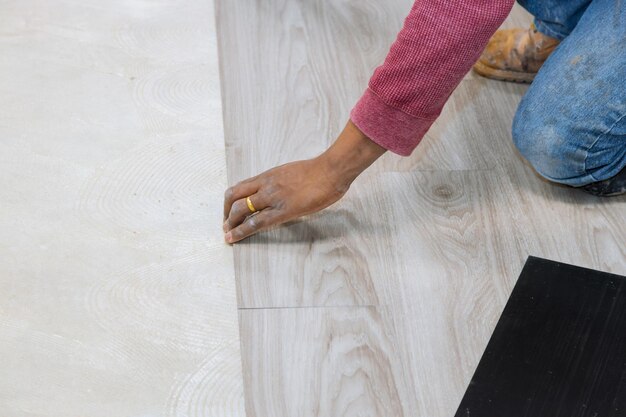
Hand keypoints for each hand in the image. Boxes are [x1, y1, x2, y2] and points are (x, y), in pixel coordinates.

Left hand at [223, 120, 385, 242]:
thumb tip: (280, 193)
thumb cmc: (319, 172)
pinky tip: (234, 239)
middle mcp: (266, 185)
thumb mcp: (293, 173)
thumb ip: (282, 183)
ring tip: (228, 234)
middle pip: (234, 197)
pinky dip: (241, 231)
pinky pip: (256, 222)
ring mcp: (272, 197)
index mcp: (269, 176)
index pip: (241, 186)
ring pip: (240, 209)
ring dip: (231, 223)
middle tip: (226, 225)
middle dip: (226, 212)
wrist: (331, 170)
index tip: (228, 210)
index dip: (230, 200)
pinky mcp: (282, 211)